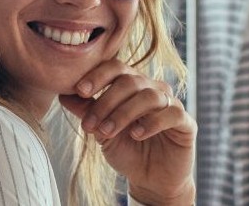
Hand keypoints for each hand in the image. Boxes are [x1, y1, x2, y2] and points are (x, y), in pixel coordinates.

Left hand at [57, 60, 195, 204]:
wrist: (150, 179)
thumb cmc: (127, 150)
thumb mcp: (101, 131)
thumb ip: (87, 111)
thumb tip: (63, 94)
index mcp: (132, 86)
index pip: (116, 68)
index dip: (98, 75)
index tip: (79, 90)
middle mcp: (152, 89)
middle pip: (130, 80)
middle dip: (106, 101)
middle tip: (90, 124)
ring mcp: (170, 104)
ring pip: (149, 96)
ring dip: (123, 113)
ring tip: (107, 133)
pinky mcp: (186, 123)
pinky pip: (172, 113)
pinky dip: (152, 123)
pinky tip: (136, 134)